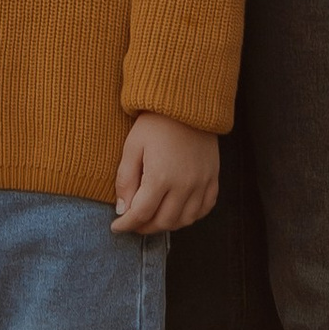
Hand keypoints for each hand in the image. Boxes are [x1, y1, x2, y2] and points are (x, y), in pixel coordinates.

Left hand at [113, 114, 220, 235]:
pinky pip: (205, 208)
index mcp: (160, 177)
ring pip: (185, 220)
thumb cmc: (155, 122)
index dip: (126, 225)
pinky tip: (178, 211)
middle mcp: (184, 185)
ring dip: (167, 224)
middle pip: (163, 222)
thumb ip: (125, 180)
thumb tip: (122, 209)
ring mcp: (201, 183)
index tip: (116, 226)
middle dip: (144, 227)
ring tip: (153, 218)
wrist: (187, 102)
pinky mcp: (213, 177)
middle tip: (133, 223)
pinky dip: (191, 216)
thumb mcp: (132, 146)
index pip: (141, 214)